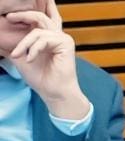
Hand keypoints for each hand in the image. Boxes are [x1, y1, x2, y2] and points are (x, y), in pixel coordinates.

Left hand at [7, 1, 88, 118]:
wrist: (53, 92)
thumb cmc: (41, 78)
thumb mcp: (21, 57)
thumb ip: (14, 45)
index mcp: (48, 38)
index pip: (38, 19)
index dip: (25, 15)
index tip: (10, 17)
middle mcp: (57, 36)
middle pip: (39, 17)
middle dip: (23, 15)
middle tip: (10, 17)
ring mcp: (62, 39)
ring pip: (37, 31)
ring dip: (24, 44)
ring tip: (17, 55)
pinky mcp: (65, 43)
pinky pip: (44, 39)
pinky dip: (33, 49)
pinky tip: (30, 60)